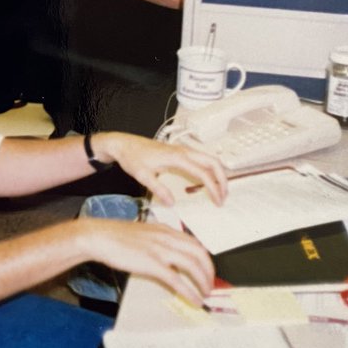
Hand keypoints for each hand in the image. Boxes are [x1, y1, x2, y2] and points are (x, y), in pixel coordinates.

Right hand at [83, 217, 214, 305]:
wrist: (99, 237)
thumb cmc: (116, 236)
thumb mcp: (144, 234)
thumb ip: (159, 243)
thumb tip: (168, 260)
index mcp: (165, 230)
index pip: (195, 243)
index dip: (205, 259)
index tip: (207, 271)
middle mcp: (167, 238)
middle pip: (199, 253)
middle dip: (209, 271)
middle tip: (210, 284)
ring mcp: (160, 250)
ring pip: (193, 266)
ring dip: (203, 282)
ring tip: (205, 294)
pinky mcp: (152, 264)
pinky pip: (177, 280)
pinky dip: (189, 291)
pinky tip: (195, 300)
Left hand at [92, 132, 226, 207]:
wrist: (124, 144)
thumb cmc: (132, 156)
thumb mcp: (142, 176)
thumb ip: (158, 190)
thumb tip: (172, 203)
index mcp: (176, 157)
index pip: (203, 172)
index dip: (213, 188)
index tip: (217, 201)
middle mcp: (183, 151)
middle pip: (213, 162)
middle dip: (223, 179)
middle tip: (223, 197)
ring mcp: (182, 150)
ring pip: (209, 159)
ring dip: (218, 174)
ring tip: (218, 191)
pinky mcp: (179, 152)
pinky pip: (201, 159)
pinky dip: (209, 170)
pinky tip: (206, 182)